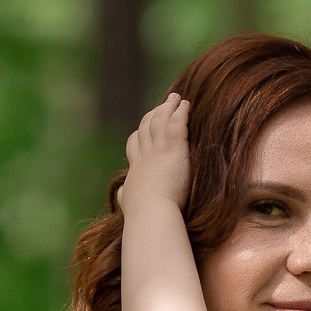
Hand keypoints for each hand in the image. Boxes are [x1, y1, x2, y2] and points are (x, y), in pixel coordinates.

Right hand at [121, 93, 191, 210]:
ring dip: (168, 107)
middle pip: (146, 126)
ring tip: (175, 98)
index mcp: (136, 167)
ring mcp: (157, 148)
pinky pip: (176, 123)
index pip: (135, 143)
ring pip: (160, 120)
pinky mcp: (172, 147)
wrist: (151, 211)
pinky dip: (181, 112)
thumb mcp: (128, 202)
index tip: (145, 127)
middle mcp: (144, 154)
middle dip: (154, 114)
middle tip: (162, 105)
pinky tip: (186, 105)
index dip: (140, 133)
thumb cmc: (142, 212)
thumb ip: (126, 195)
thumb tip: (123, 193)